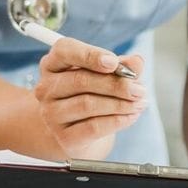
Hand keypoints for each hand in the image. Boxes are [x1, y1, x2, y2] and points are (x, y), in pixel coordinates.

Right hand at [33, 38, 145, 157]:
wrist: (82, 132)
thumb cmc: (95, 94)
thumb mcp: (109, 75)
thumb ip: (124, 66)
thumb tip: (136, 62)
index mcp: (54, 64)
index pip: (64, 50)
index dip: (90, 55)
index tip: (114, 62)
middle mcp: (46, 88)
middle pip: (81, 80)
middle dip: (117, 84)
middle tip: (140, 89)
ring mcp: (50, 114)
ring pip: (87, 104)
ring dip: (121, 104)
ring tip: (140, 103)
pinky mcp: (63, 137)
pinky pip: (93, 127)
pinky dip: (117, 120)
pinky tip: (132, 116)